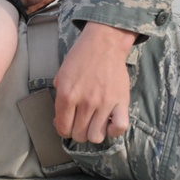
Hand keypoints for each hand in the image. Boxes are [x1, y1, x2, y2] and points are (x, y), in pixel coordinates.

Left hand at [53, 22, 134, 142]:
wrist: (103, 43)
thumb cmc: (80, 58)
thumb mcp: (61, 76)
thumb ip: (59, 99)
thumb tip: (59, 120)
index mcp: (67, 96)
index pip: (62, 129)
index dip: (64, 129)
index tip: (68, 124)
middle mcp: (85, 102)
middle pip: (79, 135)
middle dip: (77, 131)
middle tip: (81, 121)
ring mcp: (104, 103)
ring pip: (96, 136)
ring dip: (94, 132)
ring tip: (94, 122)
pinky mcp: (121, 101)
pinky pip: (119, 128)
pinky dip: (114, 130)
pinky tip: (110, 122)